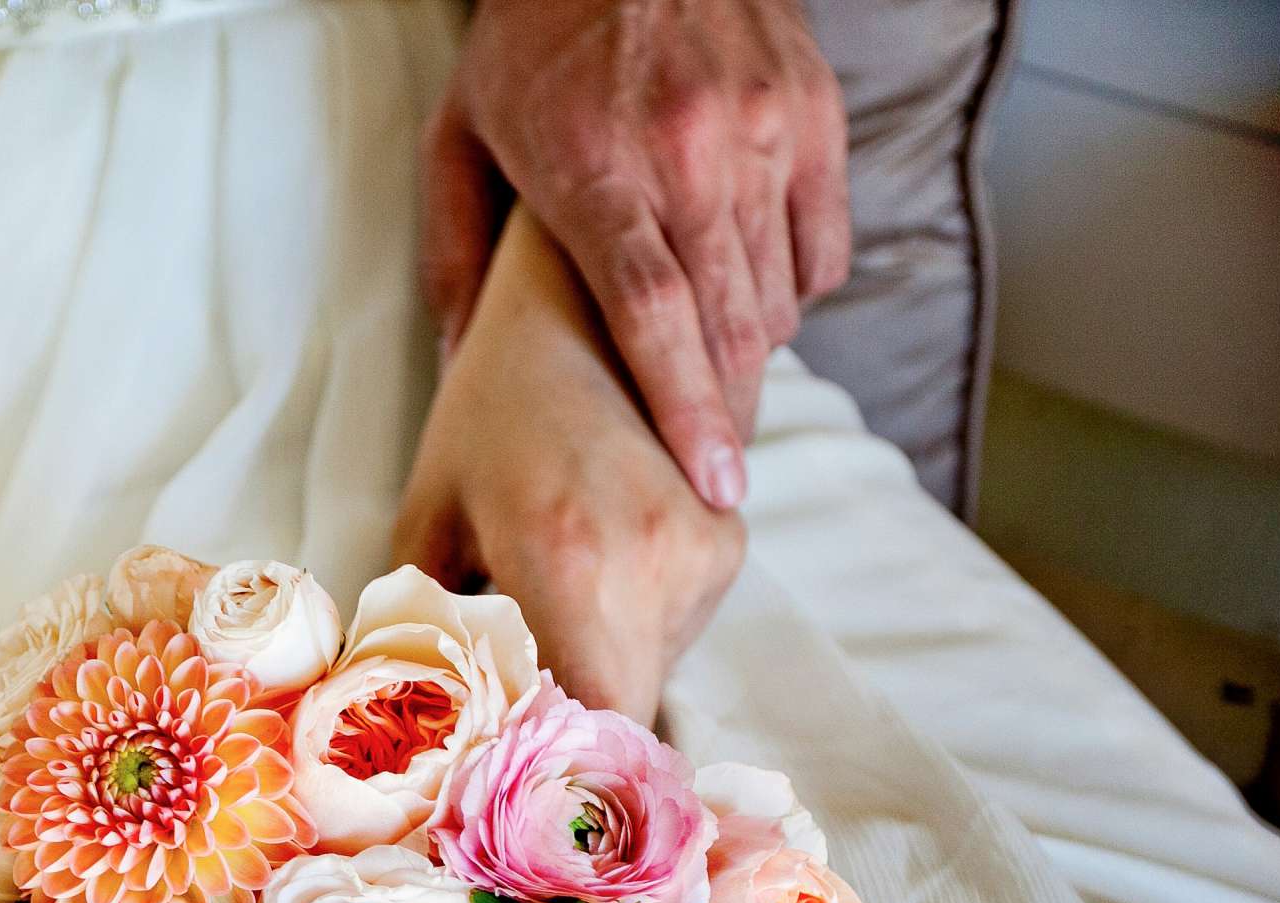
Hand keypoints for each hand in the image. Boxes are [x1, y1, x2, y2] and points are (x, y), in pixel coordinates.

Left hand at [397, 207, 744, 727]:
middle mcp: (657, 567)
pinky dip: (621, 618)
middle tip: (501, 688)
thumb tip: (409, 724)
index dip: (553, 764)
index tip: (506, 771)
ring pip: (643, 671)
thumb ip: (421, 631)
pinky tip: (587, 552)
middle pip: (615, 711)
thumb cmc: (488, 409)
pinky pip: (668, 627)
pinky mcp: (729, 543)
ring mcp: (707, 555)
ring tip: (544, 582)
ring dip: (589, 657)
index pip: (592, 731)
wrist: (589, 297)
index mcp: (570, 565)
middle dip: (557, 713)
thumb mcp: (431, 517)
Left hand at [423, 0, 848, 507]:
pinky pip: (821, 249)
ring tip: (715, 375)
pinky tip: (747, 290)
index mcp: (599, 173)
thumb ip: (458, 256)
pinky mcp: (814, 115)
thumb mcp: (459, 137)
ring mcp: (764, 132)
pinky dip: (792, 290)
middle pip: (729, 325)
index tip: (715, 481)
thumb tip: (462, 370)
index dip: (690, 412)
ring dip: (750, 354)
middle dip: (725, 409)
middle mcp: (692, 155)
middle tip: (710, 458)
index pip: (659, 319)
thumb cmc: (531, 41)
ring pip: (779, 296)